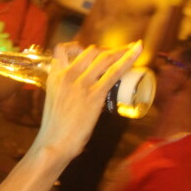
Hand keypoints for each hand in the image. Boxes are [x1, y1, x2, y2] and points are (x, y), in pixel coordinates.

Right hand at [33, 42, 140, 160]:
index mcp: (53, 77)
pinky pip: (114, 71)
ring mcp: (81, 84)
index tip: (88, 51)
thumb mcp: (54, 102)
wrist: (54, 144)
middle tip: (117, 55)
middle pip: (89, 51)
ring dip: (120, 51)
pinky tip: (137, 50)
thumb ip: (65, 91)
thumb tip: (83, 92)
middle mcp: (66, 76)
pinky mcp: (94, 95)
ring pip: (104, 57)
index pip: (61, 49)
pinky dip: (128, 58)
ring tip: (132, 49)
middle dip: (106, 50)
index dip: (76, 46)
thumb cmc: (54, 129)